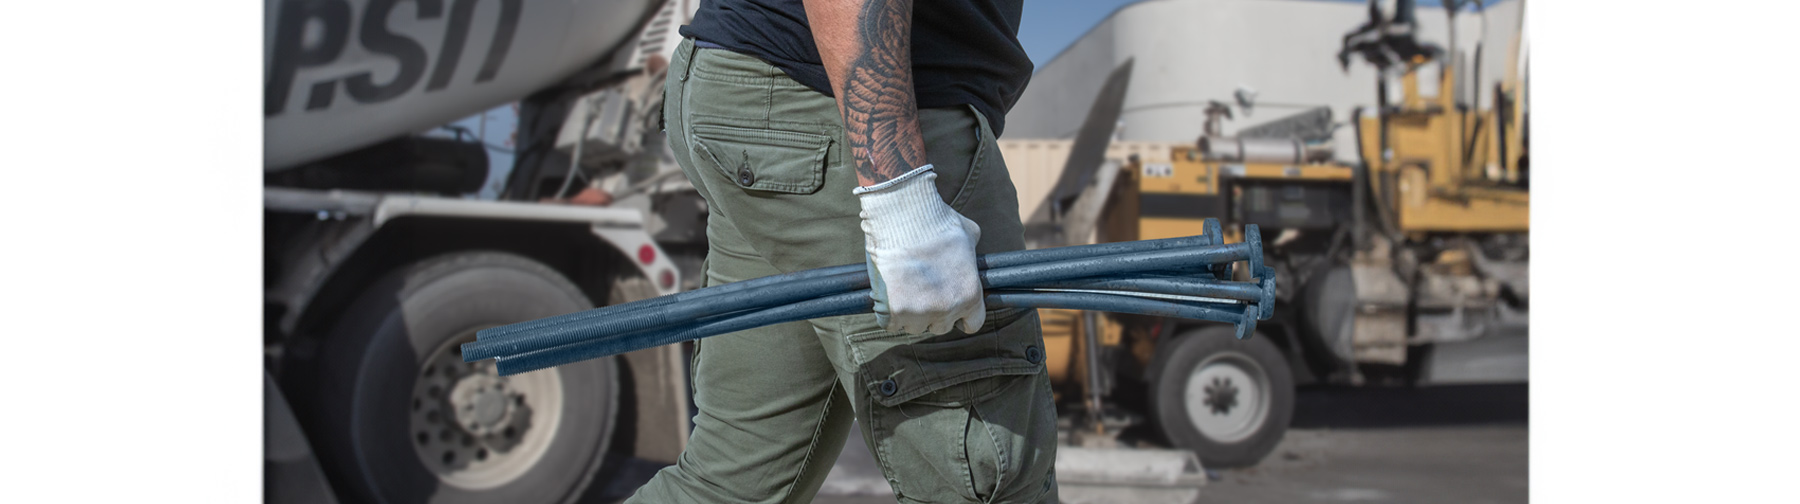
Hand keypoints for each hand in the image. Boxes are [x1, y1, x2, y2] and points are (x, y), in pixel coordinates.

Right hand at [856, 165, 985, 334]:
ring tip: (902, 288)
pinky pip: (889, 323)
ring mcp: (918, 312)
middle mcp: (946, 309)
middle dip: (932, 312)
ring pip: (913, 326)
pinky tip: (887, 293)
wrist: (904, 216)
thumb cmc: (937, 221)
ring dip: (908, 313)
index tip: (952, 309)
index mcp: (970, 295)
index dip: (962, 317)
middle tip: (921, 291)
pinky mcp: (892, 311)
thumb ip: (971, 255)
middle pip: (939, 326)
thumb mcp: (969, 235)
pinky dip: (886, 311)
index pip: (972, 324)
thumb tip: (970, 255)